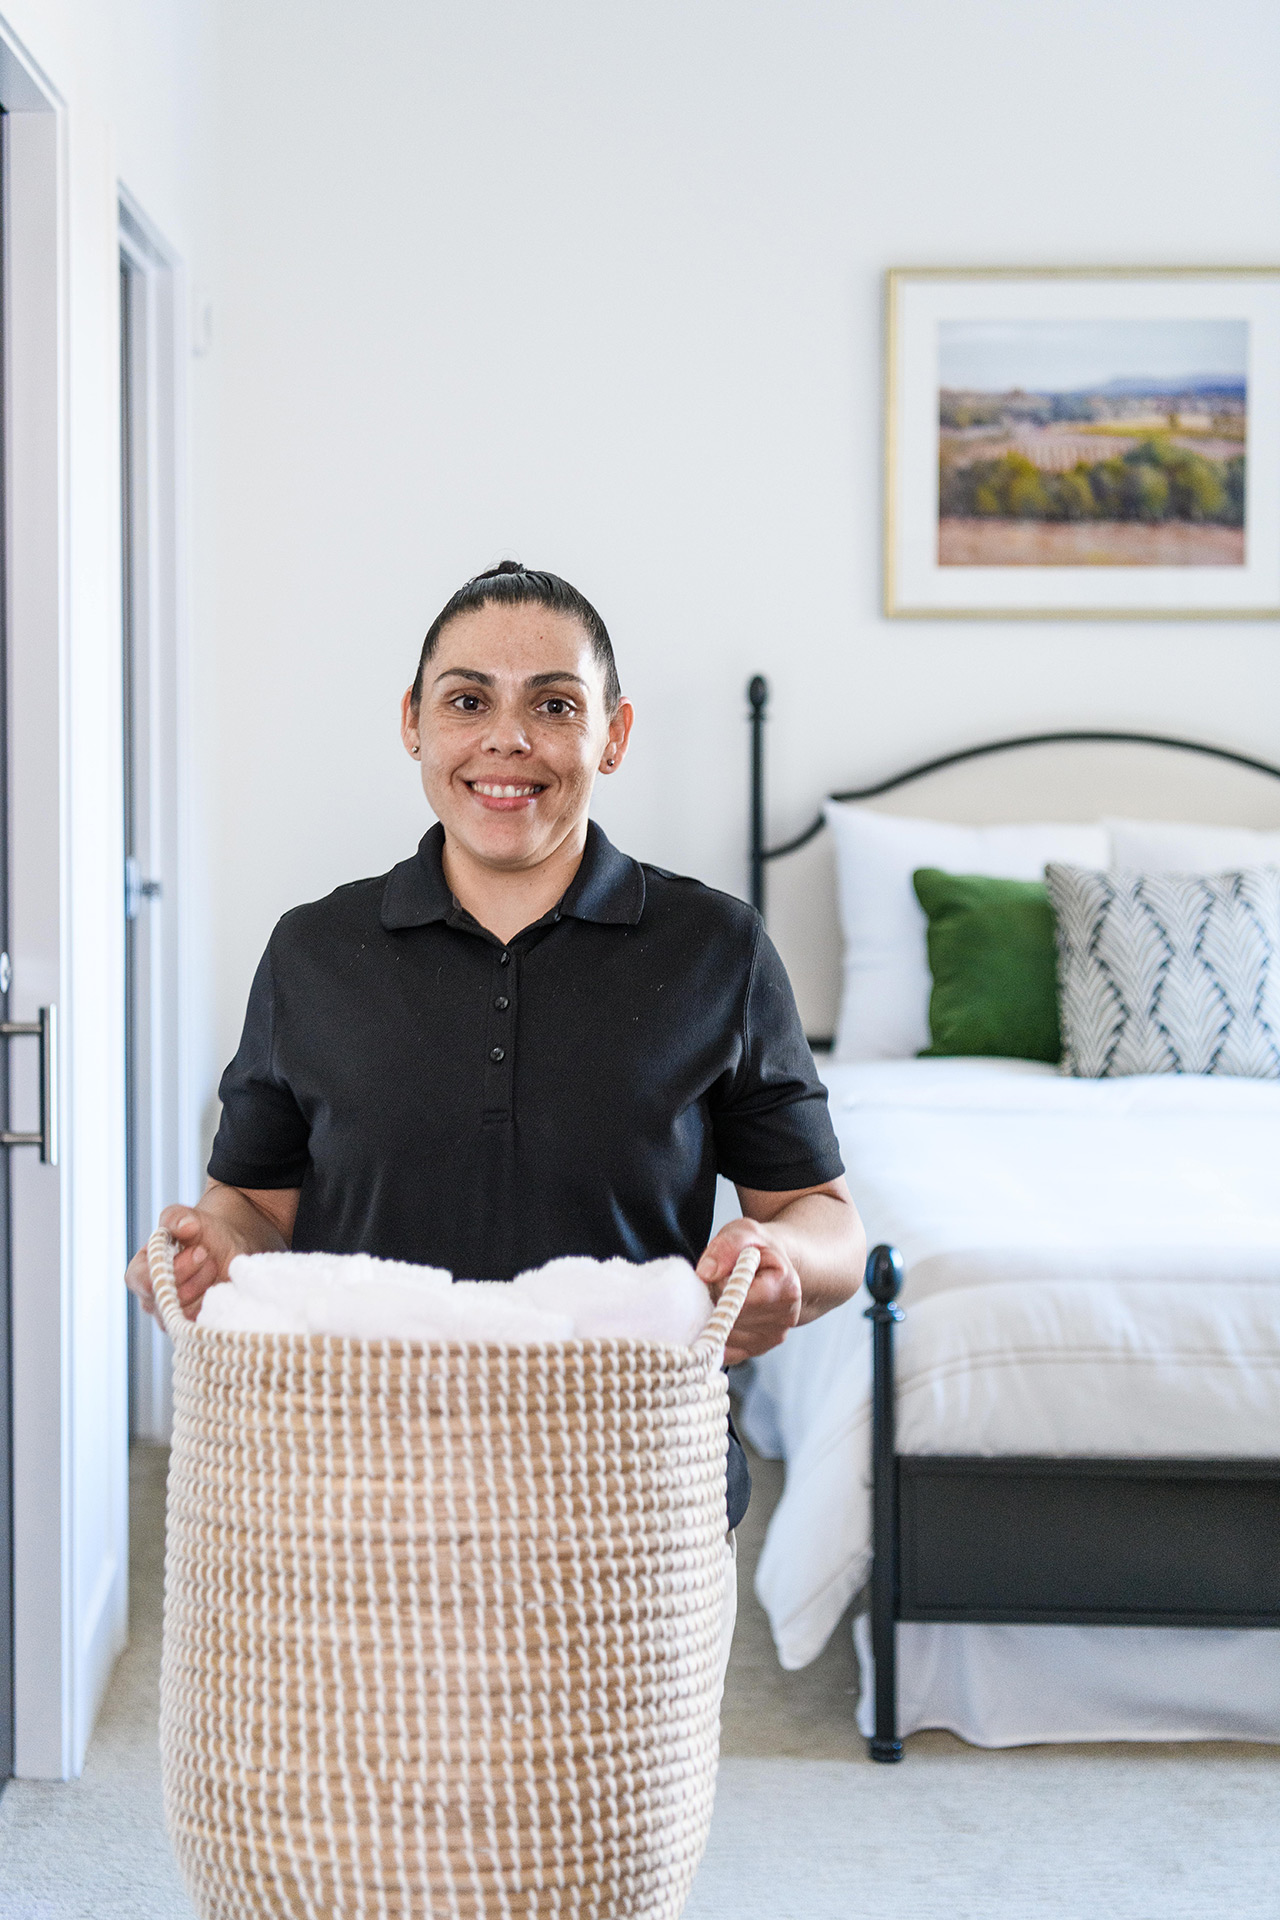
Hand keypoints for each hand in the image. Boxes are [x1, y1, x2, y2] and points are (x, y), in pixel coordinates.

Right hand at [124, 1204, 246, 1325]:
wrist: (223, 1248)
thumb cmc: (198, 1234)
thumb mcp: (186, 1218)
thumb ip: (177, 1218)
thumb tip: (185, 1226)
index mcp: (139, 1273)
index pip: (147, 1282)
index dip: (177, 1269)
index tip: (200, 1251)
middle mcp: (151, 1300)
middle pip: (169, 1300)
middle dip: (196, 1276)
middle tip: (209, 1255)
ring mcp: (172, 1316)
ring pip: (188, 1313)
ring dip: (208, 1288)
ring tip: (215, 1266)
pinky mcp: (193, 1325)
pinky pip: (203, 1323)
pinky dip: (217, 1304)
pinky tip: (222, 1285)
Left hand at [696, 1217, 801, 1367]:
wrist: (771, 1265)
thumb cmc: (756, 1248)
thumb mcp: (743, 1232)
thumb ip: (726, 1246)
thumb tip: (706, 1273)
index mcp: (787, 1288)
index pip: (739, 1299)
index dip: (720, 1284)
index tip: (722, 1270)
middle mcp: (786, 1318)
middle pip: (732, 1319)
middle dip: (715, 1300)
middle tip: (718, 1282)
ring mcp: (774, 1337)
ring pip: (725, 1336)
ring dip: (714, 1316)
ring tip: (723, 1295)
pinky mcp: (759, 1349)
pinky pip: (724, 1350)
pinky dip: (715, 1334)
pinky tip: (722, 1314)